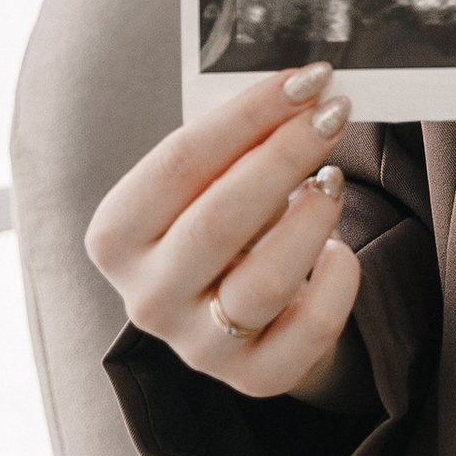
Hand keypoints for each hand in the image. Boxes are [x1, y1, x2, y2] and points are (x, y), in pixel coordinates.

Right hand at [84, 69, 368, 407]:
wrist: (232, 312)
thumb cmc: (220, 222)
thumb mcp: (204, 183)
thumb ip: (233, 144)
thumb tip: (301, 91)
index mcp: (117, 236)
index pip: (179, 163)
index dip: (249, 114)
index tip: (306, 78)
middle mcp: (147, 297)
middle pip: (221, 219)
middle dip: (287, 155)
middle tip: (335, 112)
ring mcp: (198, 345)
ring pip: (265, 280)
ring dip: (312, 218)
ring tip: (334, 181)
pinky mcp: (253, 377)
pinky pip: (308, 330)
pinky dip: (337, 281)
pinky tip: (338, 250)